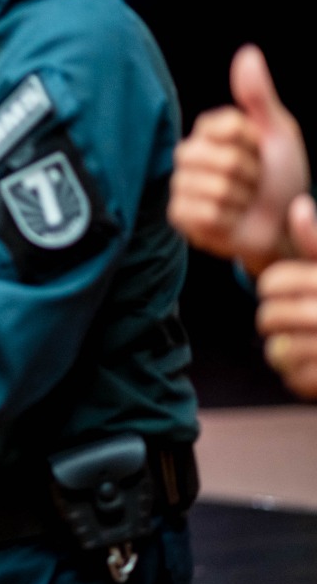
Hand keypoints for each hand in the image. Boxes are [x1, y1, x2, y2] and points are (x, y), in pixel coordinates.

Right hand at [169, 46, 309, 275]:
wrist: (281, 224)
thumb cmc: (281, 177)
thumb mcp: (278, 132)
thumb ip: (258, 94)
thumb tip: (248, 51)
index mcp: (209, 131)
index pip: (227, 126)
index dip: (253, 142)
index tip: (260, 150)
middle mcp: (189, 156)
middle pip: (223, 160)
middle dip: (250, 175)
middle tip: (253, 182)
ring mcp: (181, 186)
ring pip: (215, 189)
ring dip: (241, 201)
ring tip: (243, 203)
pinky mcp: (179, 216)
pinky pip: (202, 212)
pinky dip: (226, 220)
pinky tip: (229, 220)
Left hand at [256, 194, 316, 399]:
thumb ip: (316, 242)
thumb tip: (298, 205)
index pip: (273, 281)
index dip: (270, 288)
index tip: (284, 293)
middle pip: (270, 317)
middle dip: (272, 321)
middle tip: (287, 323)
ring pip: (280, 351)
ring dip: (283, 351)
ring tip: (298, 345)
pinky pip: (296, 378)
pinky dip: (297, 377)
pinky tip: (310, 367)